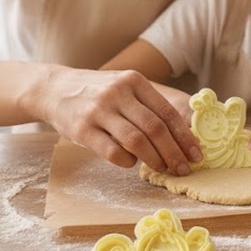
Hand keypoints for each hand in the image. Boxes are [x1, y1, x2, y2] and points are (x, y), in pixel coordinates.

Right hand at [36, 66, 200, 173]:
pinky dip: (128, 162)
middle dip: (174, 152)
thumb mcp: (125, 87)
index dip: (185, 136)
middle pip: (156, 128)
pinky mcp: (83, 130)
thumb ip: (149, 105)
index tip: (196, 154)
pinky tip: (132, 162)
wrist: (55, 89)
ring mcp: (99, 111)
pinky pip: (113, 152)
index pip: (168, 112)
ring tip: (164, 169)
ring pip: (137, 141)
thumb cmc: (99, 92)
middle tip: (184, 168)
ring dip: (155, 160)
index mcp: (135, 81)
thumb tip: (182, 136)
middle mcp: (118, 93)